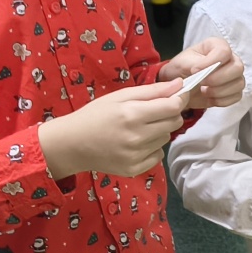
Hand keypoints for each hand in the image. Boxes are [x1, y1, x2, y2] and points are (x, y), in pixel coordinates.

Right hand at [39, 80, 187, 177]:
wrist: (71, 144)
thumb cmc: (94, 115)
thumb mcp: (119, 96)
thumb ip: (152, 91)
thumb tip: (180, 84)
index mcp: (132, 114)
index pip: (173, 107)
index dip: (178, 100)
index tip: (174, 97)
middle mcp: (136, 137)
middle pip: (174, 123)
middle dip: (169, 114)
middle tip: (152, 113)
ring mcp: (136, 155)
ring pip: (166, 138)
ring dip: (159, 131)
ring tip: (138, 128)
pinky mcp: (134, 169)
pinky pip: (158, 155)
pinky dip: (152, 148)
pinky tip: (135, 143)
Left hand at [159, 37, 245, 109]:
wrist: (182, 85)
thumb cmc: (182, 69)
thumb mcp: (182, 63)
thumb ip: (194, 63)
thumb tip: (203, 70)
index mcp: (217, 46)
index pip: (224, 51)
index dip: (211, 62)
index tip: (195, 70)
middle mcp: (231, 58)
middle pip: (237, 68)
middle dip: (218, 79)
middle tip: (201, 83)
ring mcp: (235, 75)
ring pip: (239, 84)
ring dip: (219, 91)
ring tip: (203, 91)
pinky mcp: (235, 90)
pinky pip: (237, 97)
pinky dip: (221, 100)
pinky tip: (209, 97)